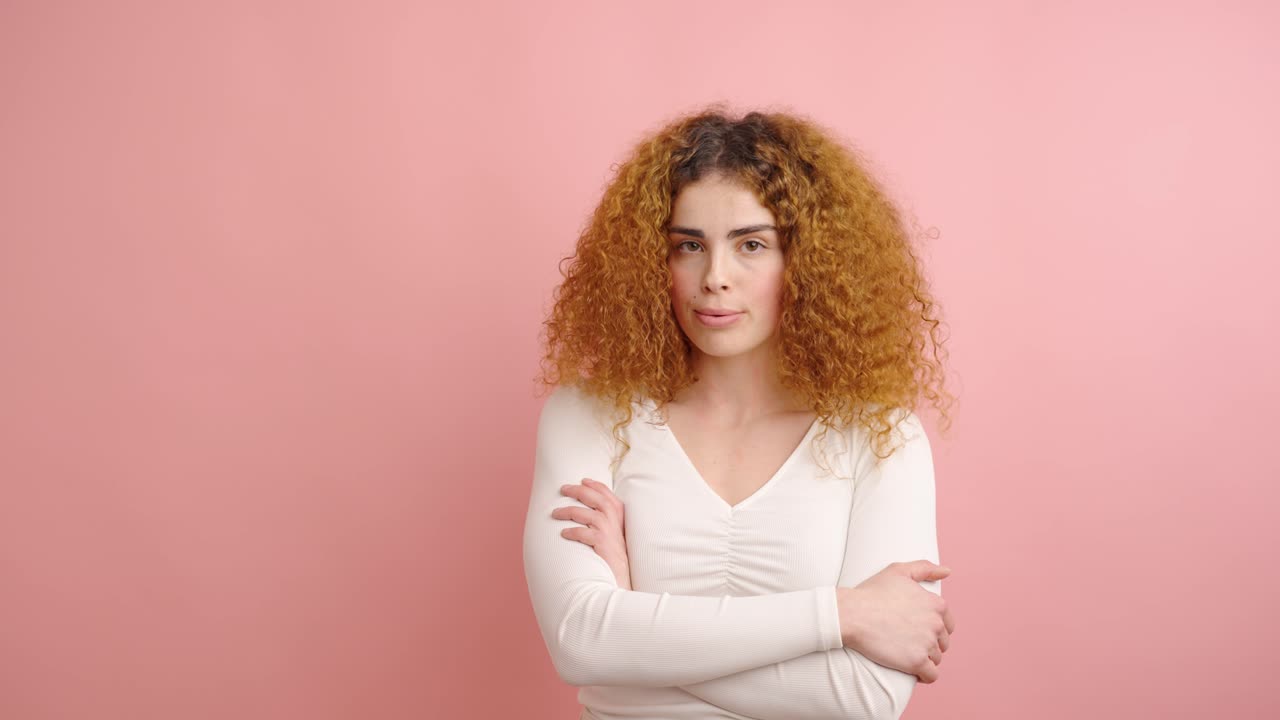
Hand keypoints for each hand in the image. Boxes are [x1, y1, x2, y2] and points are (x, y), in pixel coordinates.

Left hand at [553, 478, 632, 589]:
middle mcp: (615, 522)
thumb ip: (606, 520)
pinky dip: (572, 531)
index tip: (583, 480)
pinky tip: (563, 533)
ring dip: (569, 511)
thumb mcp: (614, 533)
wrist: (621, 578)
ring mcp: (609, 532)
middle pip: (597, 499)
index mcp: (620, 516)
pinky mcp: (602, 544)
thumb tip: (586, 509)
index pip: (607, 494)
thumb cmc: (614, 556)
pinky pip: (583, 533)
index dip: (595, 485)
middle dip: (579, 491)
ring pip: (587, 514)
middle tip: (563, 489)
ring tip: (555, 513)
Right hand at [837, 560, 955, 683]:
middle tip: (909, 642)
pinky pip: (931, 676)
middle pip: (943, 643)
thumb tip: (947, 571)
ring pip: (937, 659)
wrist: (852, 614)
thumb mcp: (898, 571)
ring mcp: (927, 644)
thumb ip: (925, 568)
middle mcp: (936, 624)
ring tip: (906, 655)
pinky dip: (924, 676)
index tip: (917, 630)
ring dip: (925, 659)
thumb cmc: (872, 592)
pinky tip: (913, 672)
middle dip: (930, 644)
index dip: (934, 628)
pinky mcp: (916, 662)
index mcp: (936, 604)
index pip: (948, 624)